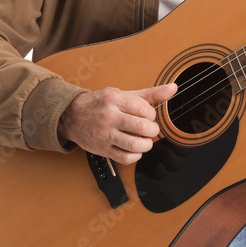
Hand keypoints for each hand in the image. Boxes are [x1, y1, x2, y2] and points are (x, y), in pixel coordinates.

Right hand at [57, 84, 176, 164]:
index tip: (148, 116)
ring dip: (146, 144)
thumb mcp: (124, 94)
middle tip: (150, 129)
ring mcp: (105, 134)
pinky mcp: (102, 149)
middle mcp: (109, 116)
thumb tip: (173, 88)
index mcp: (114, 99)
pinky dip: (136, 155)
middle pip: (142, 128)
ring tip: (144, 140)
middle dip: (153, 130)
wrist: (71, 116)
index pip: (144, 109)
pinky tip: (134, 148)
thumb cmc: (101, 103)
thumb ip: (151, 93)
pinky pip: (125, 158)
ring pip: (135, 145)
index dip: (151, 114)